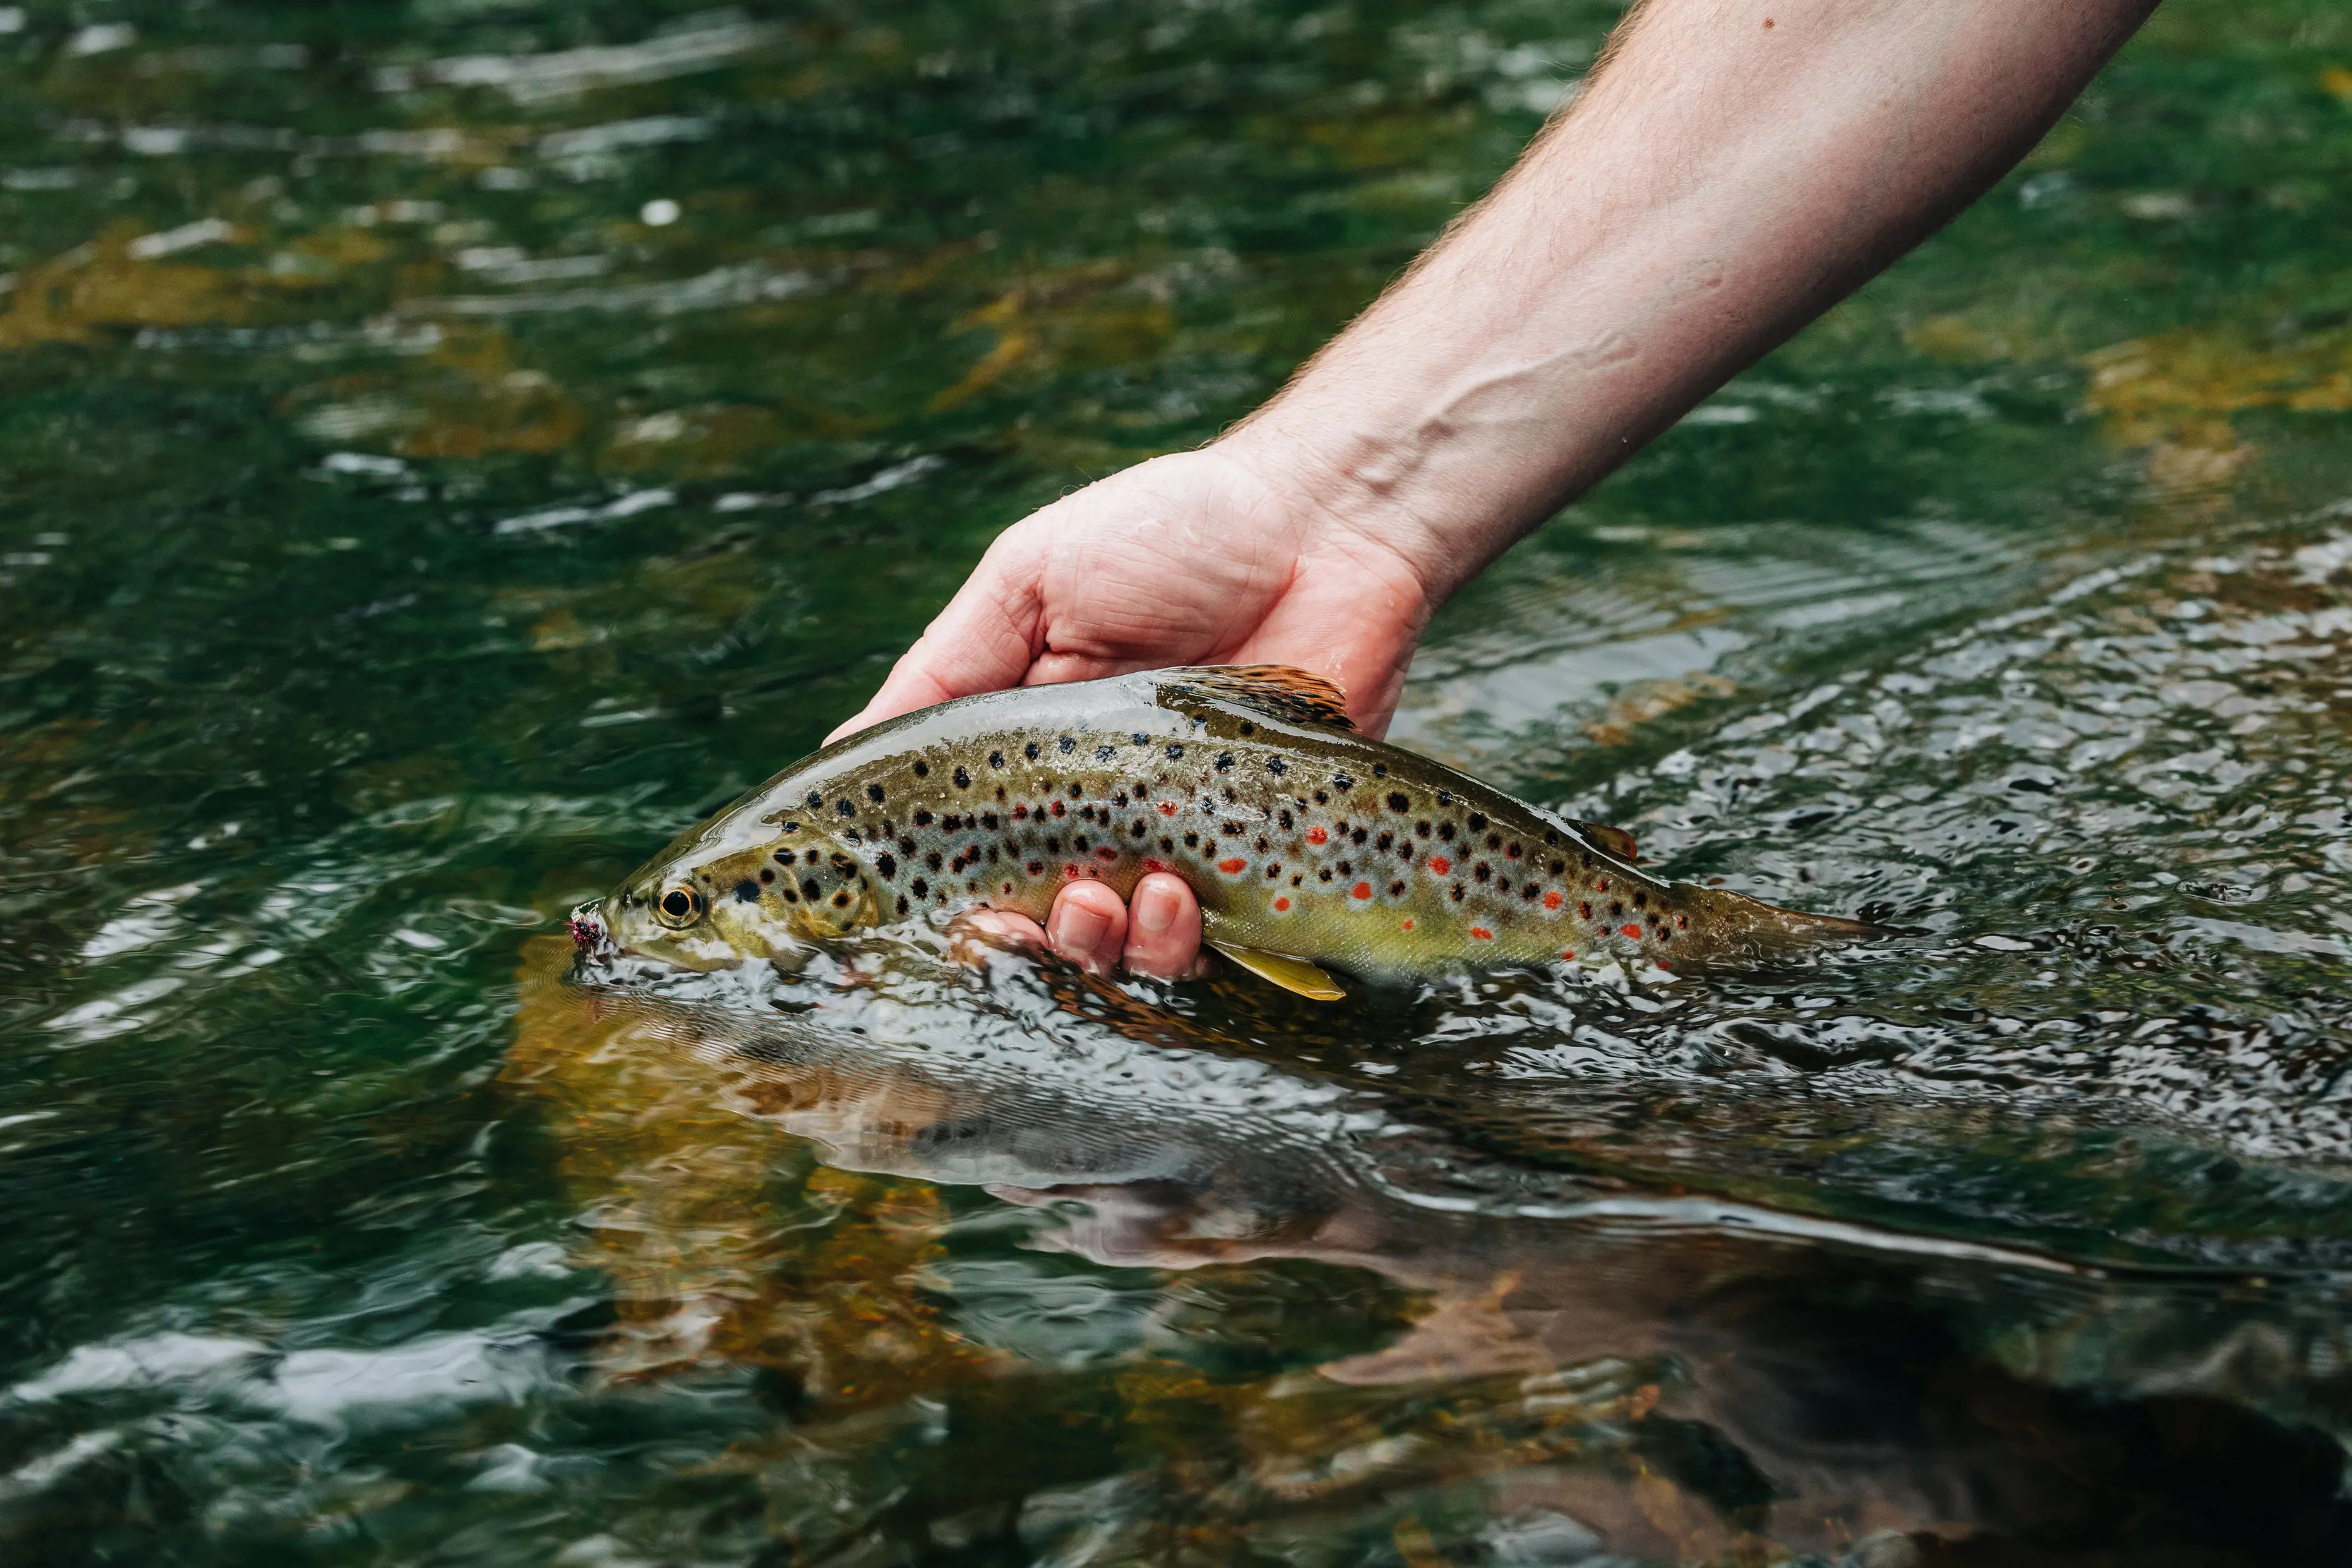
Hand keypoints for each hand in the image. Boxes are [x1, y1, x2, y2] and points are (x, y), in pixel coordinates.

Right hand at [832, 441, 1433, 982]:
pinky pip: (1208, 950)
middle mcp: (1092, 816)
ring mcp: (1174, 845)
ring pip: (1113, 954)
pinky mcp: (1259, 864)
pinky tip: (1175, 892)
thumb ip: (943, 677)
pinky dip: (1176, 947)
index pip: (953, 856)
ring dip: (1094, 948)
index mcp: (1024, 756)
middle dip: (1008, 946)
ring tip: (1104, 897)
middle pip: (1026, 927)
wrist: (1327, 527)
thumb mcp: (1029, 583)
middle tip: (1013, 922)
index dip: (920, 908)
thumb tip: (838, 759)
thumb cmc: (1174, 534)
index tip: (894, 936)